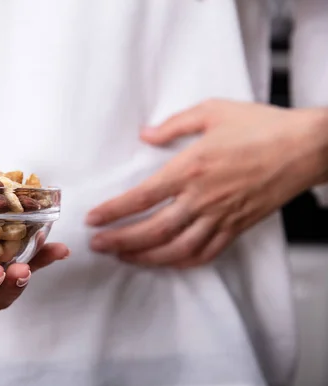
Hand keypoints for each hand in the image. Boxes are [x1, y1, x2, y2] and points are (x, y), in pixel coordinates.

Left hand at [87, 99, 327, 267]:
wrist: (307, 146)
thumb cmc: (261, 126)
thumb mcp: (212, 111)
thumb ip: (173, 125)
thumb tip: (144, 135)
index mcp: (192, 168)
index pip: (143, 196)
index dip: (114, 210)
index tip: (93, 218)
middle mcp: (203, 198)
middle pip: (153, 229)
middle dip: (121, 240)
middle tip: (97, 245)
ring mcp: (221, 217)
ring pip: (177, 248)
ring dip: (146, 257)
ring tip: (123, 257)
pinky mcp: (238, 227)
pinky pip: (206, 253)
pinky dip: (182, 262)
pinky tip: (165, 262)